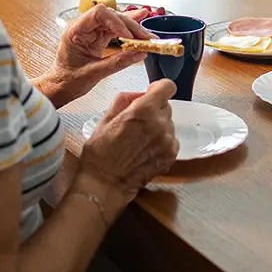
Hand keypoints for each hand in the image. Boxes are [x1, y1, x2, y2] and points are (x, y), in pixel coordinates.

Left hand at [45, 5, 152, 104]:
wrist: (60, 87)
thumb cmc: (67, 80)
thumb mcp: (93, 73)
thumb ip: (118, 62)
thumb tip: (139, 53)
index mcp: (75, 31)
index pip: (98, 14)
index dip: (116, 22)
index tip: (129, 36)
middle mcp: (84, 27)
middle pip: (112, 17)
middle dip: (131, 27)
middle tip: (146, 39)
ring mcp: (92, 31)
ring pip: (117, 22)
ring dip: (134, 29)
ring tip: (148, 36)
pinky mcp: (100, 37)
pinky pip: (117, 30)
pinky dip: (130, 30)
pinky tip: (142, 20)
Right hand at [78, 79, 179, 213]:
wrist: (105, 184)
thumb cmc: (100, 152)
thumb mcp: (105, 119)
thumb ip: (124, 100)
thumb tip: (137, 94)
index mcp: (144, 110)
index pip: (167, 87)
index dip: (158, 88)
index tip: (150, 93)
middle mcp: (160, 123)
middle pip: (166, 106)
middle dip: (154, 110)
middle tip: (137, 122)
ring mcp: (167, 141)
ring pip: (169, 124)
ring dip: (158, 126)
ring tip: (140, 140)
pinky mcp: (171, 155)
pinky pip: (171, 140)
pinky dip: (162, 141)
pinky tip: (146, 150)